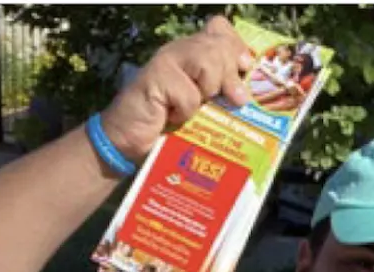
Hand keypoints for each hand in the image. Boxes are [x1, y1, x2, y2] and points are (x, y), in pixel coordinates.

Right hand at [98, 17, 254, 163]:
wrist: (127, 140)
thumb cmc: (166, 125)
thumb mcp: (201, 105)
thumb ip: (219, 90)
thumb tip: (246, 91)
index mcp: (192, 52)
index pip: (219, 29)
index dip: (235, 45)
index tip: (245, 66)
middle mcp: (179, 51)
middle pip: (218, 46)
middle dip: (230, 74)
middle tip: (234, 99)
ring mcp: (166, 62)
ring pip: (206, 62)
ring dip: (209, 89)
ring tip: (199, 106)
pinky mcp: (155, 79)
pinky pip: (189, 93)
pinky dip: (187, 111)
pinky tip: (174, 117)